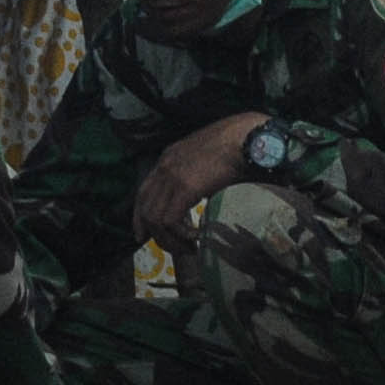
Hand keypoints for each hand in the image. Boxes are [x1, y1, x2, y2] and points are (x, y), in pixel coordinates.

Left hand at [132, 112, 265, 248]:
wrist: (244, 137)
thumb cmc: (234, 146)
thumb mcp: (204, 159)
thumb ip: (195, 175)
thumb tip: (199, 194)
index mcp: (168, 158)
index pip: (142, 192)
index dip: (140, 217)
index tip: (143, 235)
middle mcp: (164, 167)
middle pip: (145, 208)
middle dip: (155, 234)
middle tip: (174, 248)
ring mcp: (172, 176)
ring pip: (155, 218)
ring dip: (170, 239)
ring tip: (188, 247)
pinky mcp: (185, 187)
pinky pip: (170, 220)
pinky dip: (181, 234)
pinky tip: (197, 237)